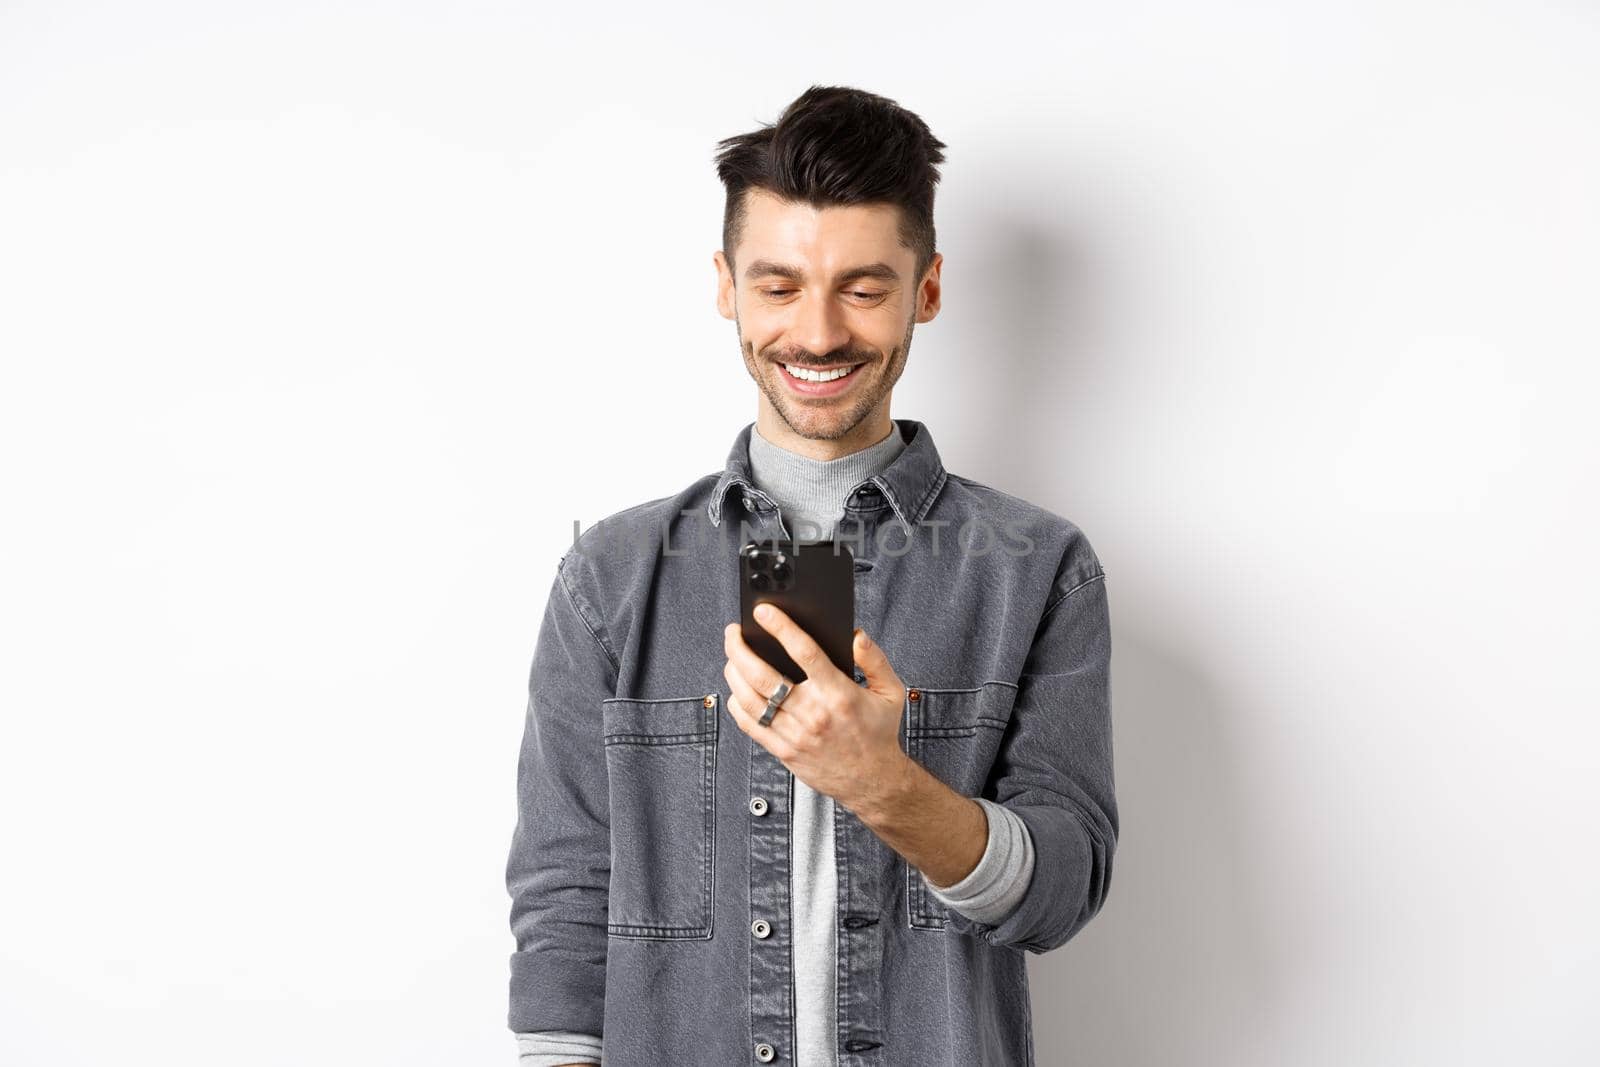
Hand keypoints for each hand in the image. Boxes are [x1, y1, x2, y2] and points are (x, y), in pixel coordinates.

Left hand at [722, 603, 909, 811]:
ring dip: (734, 673)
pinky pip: (750, 725)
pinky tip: (737, 689)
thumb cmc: (878, 734)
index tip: (764, 611)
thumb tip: (856, 635)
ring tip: (732, 656)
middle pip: (763, 675)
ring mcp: (794, 734)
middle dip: (741, 648)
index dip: (781, 627)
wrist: (872, 781)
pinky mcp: (783, 750)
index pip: (805, 652)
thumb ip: (874, 659)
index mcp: (838, 694)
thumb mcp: (890, 692)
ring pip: (750, 699)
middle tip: (734, 631)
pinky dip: (737, 703)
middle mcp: (813, 713)